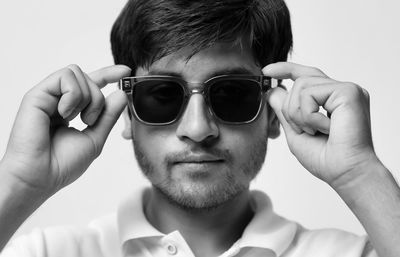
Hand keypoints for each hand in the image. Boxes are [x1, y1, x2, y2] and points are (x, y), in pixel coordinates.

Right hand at [1, 64, 129, 195]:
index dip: (109, 74)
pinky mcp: (37, 94)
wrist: (40, 176)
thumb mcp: (95, 137)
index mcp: (71, 109)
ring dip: (86, 98)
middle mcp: (58, 100)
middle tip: (89, 121)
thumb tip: (120, 94)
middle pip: (88, 78)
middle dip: (98, 98)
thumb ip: (108, 116)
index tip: (126, 71)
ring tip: (76, 118)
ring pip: (77, 74)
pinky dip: (73, 95)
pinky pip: (65, 77)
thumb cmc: (62, 164)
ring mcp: (47, 96)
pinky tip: (65, 113)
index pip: (91, 84)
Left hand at [263, 62, 378, 186]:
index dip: (286, 70)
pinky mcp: (348, 92)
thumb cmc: (327, 159)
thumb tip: (273, 90)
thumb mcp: (296, 132)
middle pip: (301, 80)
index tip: (267, 72)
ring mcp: (346, 90)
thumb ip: (285, 111)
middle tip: (302, 130)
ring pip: (302, 85)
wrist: (346, 173)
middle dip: (291, 107)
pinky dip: (309, 115)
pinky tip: (324, 129)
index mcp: (332, 99)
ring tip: (314, 131)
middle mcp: (341, 91)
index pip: (306, 76)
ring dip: (299, 113)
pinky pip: (311, 93)